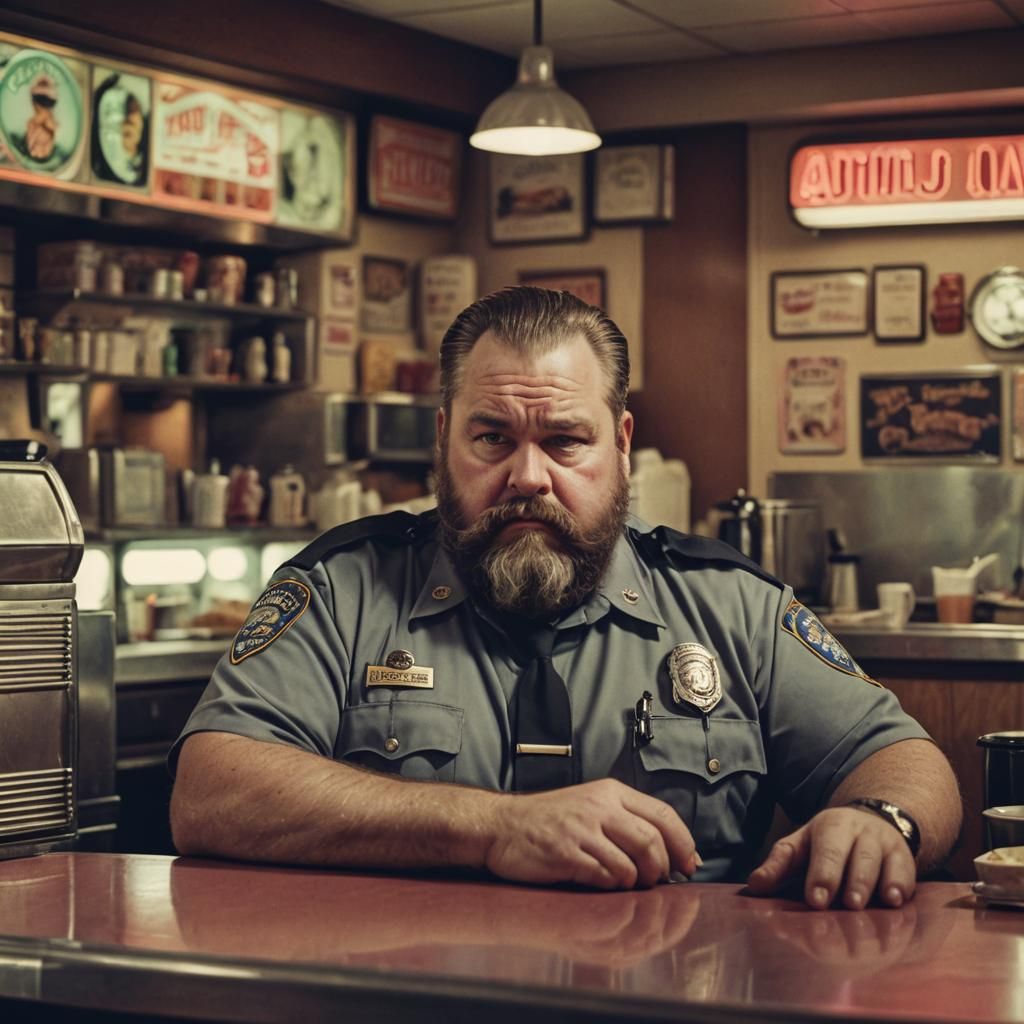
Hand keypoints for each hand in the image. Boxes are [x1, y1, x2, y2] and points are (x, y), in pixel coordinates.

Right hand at [483, 779, 699, 889]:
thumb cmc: (550, 821)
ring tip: (623, 884)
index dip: (683, 843)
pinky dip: (610, 887)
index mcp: (610, 792)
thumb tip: (671, 851)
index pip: (663, 815)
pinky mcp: (566, 853)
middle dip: (661, 870)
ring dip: (634, 883)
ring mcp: (581, 829)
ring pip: (631, 865)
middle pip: (652, 842)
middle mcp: (599, 806)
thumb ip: (626, 820)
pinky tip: (599, 882)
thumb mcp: (590, 805)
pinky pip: (605, 877)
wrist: (501, 825)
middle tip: (654, 882)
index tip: (689, 865)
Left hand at [746, 806, 915, 909]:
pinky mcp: (905, 857)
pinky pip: (907, 871)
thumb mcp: (801, 845)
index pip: (826, 849)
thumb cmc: (827, 842)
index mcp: (831, 825)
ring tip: (866, 906)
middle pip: (858, 855)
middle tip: (848, 904)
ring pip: (883, 862)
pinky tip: (895, 901)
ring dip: (875, 885)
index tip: (816, 900)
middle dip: (852, 880)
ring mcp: (885, 843)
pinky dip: (901, 885)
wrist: (871, 821)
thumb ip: (779, 865)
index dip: (822, 875)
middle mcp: (861, 831)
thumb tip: (754, 886)